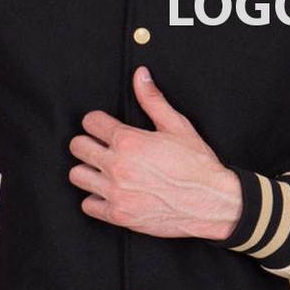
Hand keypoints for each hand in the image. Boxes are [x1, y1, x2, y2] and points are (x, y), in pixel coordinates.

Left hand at [69, 65, 241, 239]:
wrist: (212, 203)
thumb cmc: (197, 165)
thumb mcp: (177, 126)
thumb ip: (152, 100)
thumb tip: (140, 75)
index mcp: (129, 141)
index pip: (90, 122)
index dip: (97, 122)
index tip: (104, 128)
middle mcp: (118, 166)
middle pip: (77, 146)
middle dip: (88, 143)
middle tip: (102, 147)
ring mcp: (116, 192)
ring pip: (77, 175)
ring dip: (88, 171)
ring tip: (104, 170)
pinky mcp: (119, 215)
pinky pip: (88, 204)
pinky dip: (96, 199)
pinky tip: (110, 193)